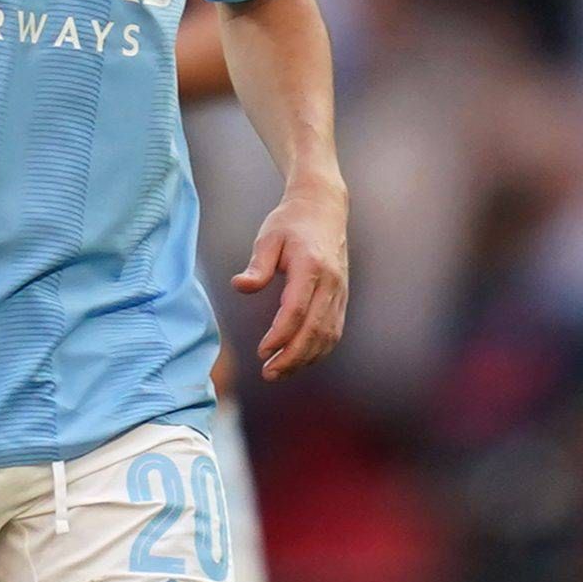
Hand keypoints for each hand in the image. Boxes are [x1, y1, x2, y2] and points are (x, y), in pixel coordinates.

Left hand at [232, 176, 348, 379]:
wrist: (324, 208)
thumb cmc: (290, 222)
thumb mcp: (267, 237)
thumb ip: (256, 266)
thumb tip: (240, 286)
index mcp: (311, 266)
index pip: (297, 310)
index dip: (280, 336)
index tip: (261, 352)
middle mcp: (330, 282)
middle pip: (314, 330)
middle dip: (292, 357)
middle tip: (268, 373)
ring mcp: (340, 291)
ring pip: (327, 335)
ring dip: (305, 359)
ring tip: (279, 372)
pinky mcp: (342, 297)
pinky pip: (334, 331)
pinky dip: (318, 350)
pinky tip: (299, 360)